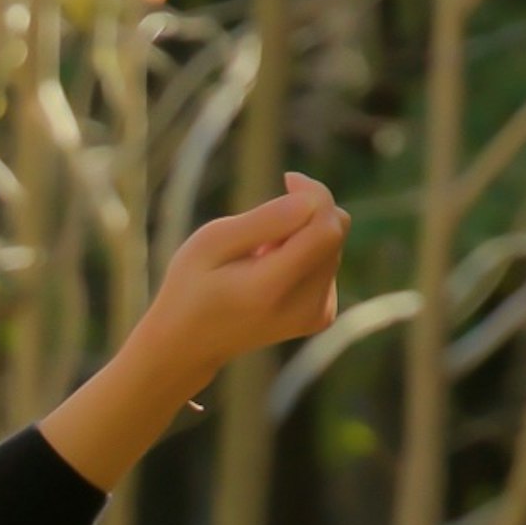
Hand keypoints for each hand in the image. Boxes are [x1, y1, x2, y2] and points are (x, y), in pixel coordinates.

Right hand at [153, 175, 345, 383]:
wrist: (190, 343)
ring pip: (333, 243)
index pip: (326, 229)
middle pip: (335, 230)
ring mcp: (316, 315)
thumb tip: (310, 201)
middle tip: (262, 224)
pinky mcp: (322, 315)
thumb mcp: (211, 242)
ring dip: (302, 234)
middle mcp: (303, 307)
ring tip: (261, 254)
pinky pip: (329, 262)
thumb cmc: (193, 285)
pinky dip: (305, 254)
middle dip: (308, 210)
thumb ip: (262, 221)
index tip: (287, 180)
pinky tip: (272, 270)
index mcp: (271, 288)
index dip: (315, 194)